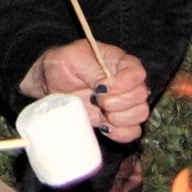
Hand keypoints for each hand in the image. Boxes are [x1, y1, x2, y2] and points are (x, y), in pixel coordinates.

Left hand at [24, 39, 149, 140]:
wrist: (50, 83)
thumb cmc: (62, 64)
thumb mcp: (72, 58)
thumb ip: (92, 69)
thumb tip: (105, 86)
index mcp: (120, 62)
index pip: (137, 73)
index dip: (124, 83)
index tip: (101, 88)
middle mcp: (127, 83)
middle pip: (141, 96)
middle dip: (118, 102)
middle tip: (97, 100)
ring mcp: (124, 103)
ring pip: (140, 115)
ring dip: (120, 118)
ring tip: (100, 112)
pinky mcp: (116, 121)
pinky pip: (132, 132)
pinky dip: (121, 133)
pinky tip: (104, 126)